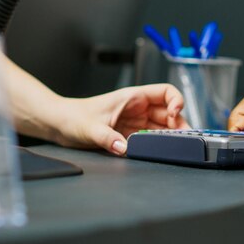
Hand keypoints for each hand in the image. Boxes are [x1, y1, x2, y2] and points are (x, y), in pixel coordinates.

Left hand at [49, 84, 188, 155]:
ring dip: (171, 136)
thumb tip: (124, 148)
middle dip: (179, 125)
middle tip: (183, 140)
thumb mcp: (90, 128)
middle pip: (169, 113)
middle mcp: (138, 108)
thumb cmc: (73, 117)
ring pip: (163, 127)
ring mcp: (136, 121)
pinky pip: (151, 138)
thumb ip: (108, 138)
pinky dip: (159, 144)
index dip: (176, 101)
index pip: (166, 92)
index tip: (176, 115)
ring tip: (176, 147)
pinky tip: (160, 152)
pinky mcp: (131, 134)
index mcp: (133, 97)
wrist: (59, 124)